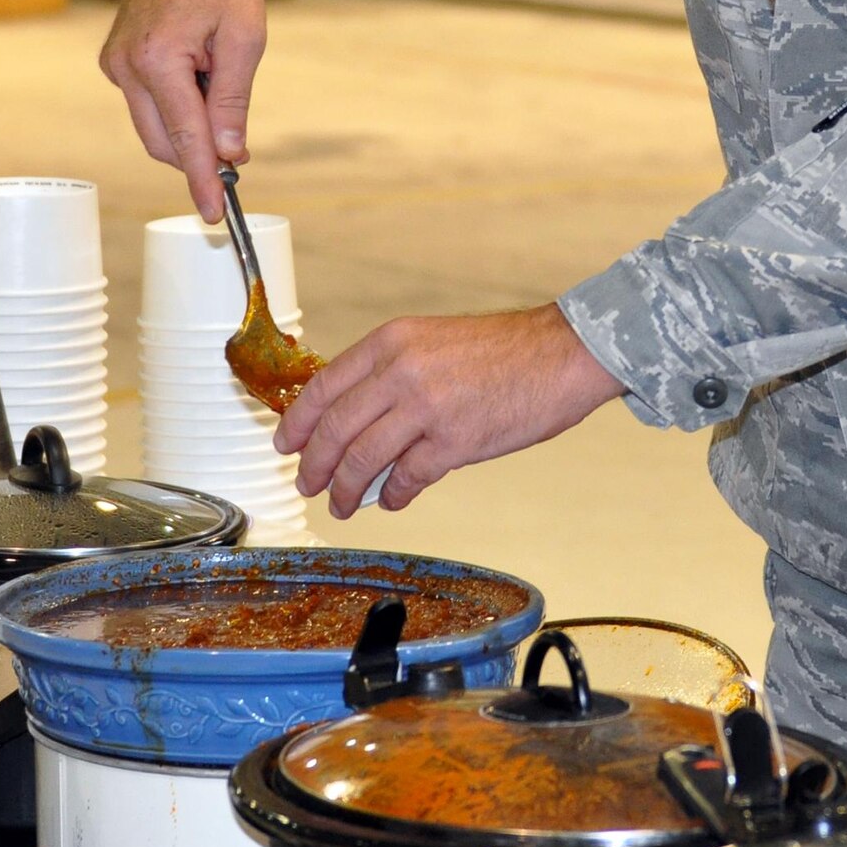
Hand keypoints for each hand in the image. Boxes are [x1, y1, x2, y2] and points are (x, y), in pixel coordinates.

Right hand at [100, 0, 264, 221]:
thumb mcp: (245, 40)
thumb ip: (232, 101)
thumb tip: (227, 156)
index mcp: (157, 58)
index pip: (184, 137)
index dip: (202, 179)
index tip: (215, 214)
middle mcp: (125, 65)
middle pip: (162, 141)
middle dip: (200, 150)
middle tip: (237, 143)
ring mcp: (115, 63)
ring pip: (154, 126)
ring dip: (189, 121)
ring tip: (217, 75)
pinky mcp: (115, 59)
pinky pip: (147, 103)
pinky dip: (176, 103)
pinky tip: (197, 68)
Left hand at [274, 303, 626, 515]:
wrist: (561, 354)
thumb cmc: (504, 350)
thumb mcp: (433, 342)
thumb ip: (392, 374)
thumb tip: (354, 420)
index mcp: (392, 341)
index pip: (324, 386)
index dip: (297, 422)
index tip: (286, 444)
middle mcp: (401, 371)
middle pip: (335, 429)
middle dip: (314, 465)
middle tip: (307, 484)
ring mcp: (427, 408)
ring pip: (363, 460)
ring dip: (346, 490)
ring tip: (343, 504)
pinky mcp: (455, 442)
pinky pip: (407, 479)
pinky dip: (393, 495)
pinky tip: (391, 500)